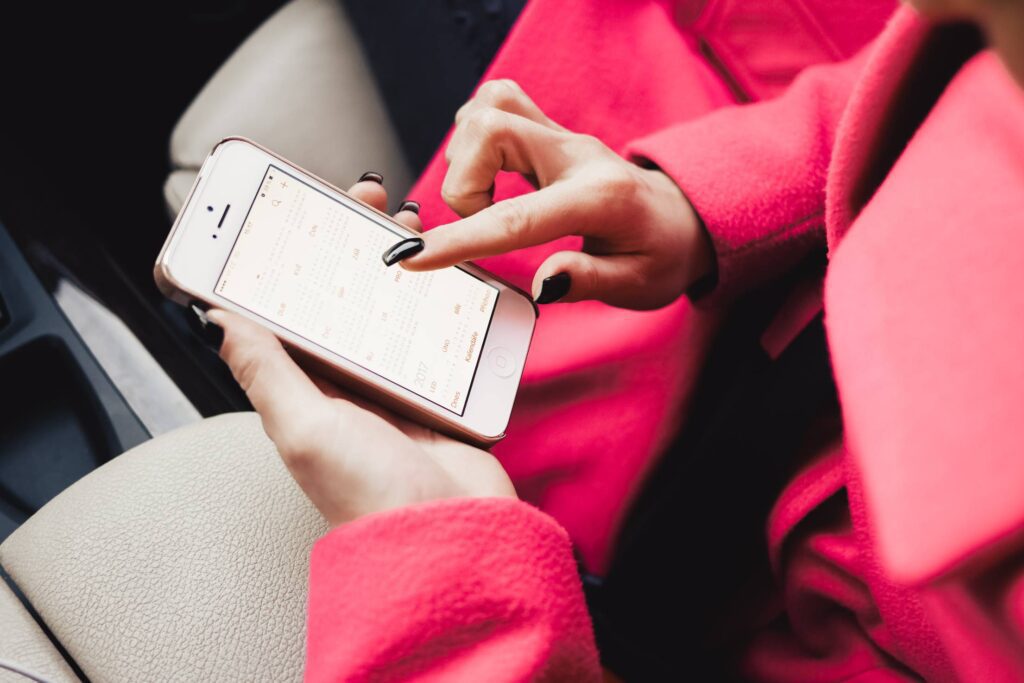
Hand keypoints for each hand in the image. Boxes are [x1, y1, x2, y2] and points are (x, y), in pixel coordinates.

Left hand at [208, 179, 515, 527]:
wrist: (452, 537)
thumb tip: (218, 317)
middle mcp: (347, 384)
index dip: (289, 257)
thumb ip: (266, 371)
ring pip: (392, 307)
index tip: (296, 209)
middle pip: (345, 297)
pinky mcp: (440, 391)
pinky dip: (439, 300)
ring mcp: (396, 385)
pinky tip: (448, 273)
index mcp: (306, 390)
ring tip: (408, 226)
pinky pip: (436, 333)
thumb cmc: (371, 496)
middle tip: (365, 200)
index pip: (288, 309)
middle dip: (350, 245)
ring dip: (397, 265)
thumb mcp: (304, 428)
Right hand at [397, 79, 712, 309]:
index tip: (414, 256)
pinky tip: (487, 176)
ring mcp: (560, 136)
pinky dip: (474, 138)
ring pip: (488, 107)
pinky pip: (495, 104)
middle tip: (478, 222)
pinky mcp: (546, 131)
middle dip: (462, 181)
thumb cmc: (660, 254)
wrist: (681, 217)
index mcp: (599, 198)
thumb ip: (589, 279)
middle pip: (492, 128)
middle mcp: (575, 154)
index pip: (517, 217)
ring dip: (465, 158)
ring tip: (485, 202)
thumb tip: (542, 283)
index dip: (460, 237)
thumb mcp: (639, 285)